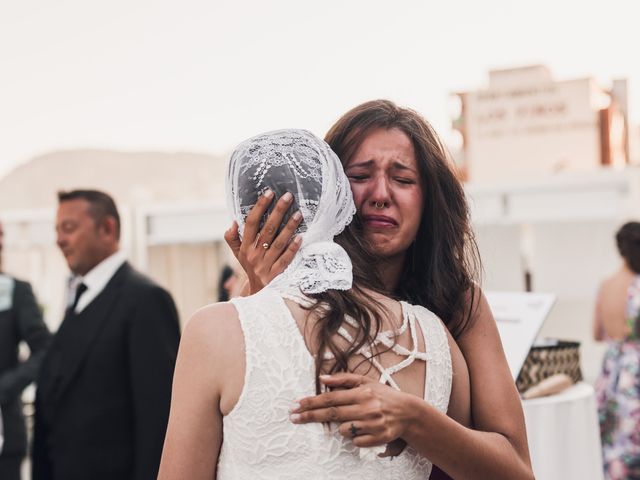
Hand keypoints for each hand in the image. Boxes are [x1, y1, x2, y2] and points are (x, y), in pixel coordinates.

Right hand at [224, 189, 302, 293]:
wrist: (257, 294)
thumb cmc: (250, 267)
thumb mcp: (238, 254)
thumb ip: (233, 238)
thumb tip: (234, 222)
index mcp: (245, 247)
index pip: (251, 223)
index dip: (260, 207)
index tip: (269, 193)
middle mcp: (254, 255)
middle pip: (267, 229)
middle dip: (278, 211)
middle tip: (288, 196)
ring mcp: (265, 265)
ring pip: (278, 243)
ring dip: (289, 227)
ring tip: (298, 213)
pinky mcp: (276, 275)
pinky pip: (286, 259)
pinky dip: (293, 248)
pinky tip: (300, 237)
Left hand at [289, 373, 413, 453]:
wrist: (408, 412)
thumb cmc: (383, 395)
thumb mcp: (365, 381)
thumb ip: (343, 379)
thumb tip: (322, 378)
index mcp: (362, 392)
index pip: (331, 398)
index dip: (312, 401)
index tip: (296, 404)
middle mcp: (366, 408)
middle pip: (332, 414)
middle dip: (310, 415)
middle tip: (293, 417)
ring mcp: (372, 424)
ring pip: (343, 430)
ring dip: (343, 426)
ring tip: (355, 419)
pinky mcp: (377, 438)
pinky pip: (356, 441)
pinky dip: (356, 436)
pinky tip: (364, 428)